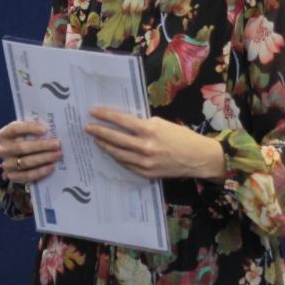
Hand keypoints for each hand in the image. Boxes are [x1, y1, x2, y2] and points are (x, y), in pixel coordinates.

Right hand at [0, 120, 61, 183]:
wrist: (19, 157)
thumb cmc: (26, 139)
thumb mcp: (27, 132)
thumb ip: (34, 129)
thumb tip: (52, 129)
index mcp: (4, 134)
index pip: (14, 129)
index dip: (29, 128)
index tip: (44, 129)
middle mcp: (2, 150)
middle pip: (21, 147)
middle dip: (41, 146)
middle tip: (56, 144)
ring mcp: (6, 164)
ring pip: (25, 162)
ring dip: (43, 158)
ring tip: (58, 155)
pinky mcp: (12, 176)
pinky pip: (27, 175)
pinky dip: (40, 172)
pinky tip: (51, 167)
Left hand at [85, 108, 226, 180]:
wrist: (197, 157)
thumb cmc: (181, 137)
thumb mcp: (162, 124)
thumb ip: (143, 124)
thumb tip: (124, 123)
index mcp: (149, 130)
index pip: (121, 120)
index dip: (105, 115)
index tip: (93, 112)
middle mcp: (144, 146)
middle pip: (114, 138)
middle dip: (99, 131)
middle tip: (87, 127)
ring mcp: (144, 162)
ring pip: (117, 153)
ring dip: (105, 145)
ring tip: (96, 139)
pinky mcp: (145, 173)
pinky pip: (126, 164)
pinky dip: (117, 157)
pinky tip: (111, 151)